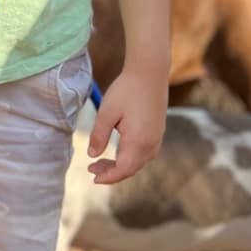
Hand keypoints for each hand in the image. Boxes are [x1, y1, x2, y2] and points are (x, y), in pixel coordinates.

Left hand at [87, 67, 165, 184]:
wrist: (150, 72)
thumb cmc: (126, 90)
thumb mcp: (106, 113)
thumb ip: (98, 136)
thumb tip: (92, 155)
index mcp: (138, 141)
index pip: (123, 169)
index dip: (108, 177)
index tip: (93, 177)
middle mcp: (151, 143)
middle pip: (131, 168)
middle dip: (111, 173)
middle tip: (92, 169)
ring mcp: (157, 138)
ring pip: (138, 162)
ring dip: (121, 165)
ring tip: (101, 161)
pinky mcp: (158, 132)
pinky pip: (144, 153)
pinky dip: (130, 157)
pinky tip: (118, 151)